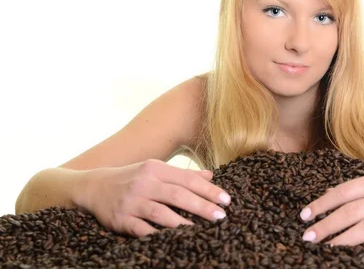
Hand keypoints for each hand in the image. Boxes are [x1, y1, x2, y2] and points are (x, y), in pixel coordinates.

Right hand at [80, 159, 230, 236]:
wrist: (92, 187)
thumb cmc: (131, 178)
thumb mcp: (155, 170)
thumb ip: (182, 174)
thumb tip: (210, 175)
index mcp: (155, 169)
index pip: (188, 179)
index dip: (209, 189)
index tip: (226, 200)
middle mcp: (144, 183)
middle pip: (178, 195)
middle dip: (202, 206)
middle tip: (221, 216)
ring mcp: (131, 201)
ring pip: (161, 212)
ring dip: (183, 223)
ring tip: (202, 230)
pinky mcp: (121, 219)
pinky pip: (142, 229)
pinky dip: (158, 235)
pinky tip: (173, 240)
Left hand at [298, 170, 363, 254]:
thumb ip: (361, 189)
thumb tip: (328, 196)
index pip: (344, 192)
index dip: (322, 205)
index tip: (305, 216)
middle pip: (351, 212)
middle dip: (327, 225)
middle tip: (309, 237)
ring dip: (343, 241)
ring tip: (326, 249)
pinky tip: (358, 258)